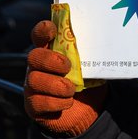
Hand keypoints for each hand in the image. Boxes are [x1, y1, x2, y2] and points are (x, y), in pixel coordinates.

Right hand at [24, 20, 106, 136]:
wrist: (87, 109)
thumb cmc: (86, 81)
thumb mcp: (90, 66)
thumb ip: (89, 55)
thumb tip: (104, 43)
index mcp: (50, 52)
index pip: (40, 36)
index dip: (42, 31)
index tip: (51, 29)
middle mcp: (37, 67)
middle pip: (34, 57)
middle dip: (51, 60)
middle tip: (68, 67)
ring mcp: (33, 86)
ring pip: (34, 80)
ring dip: (56, 85)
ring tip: (71, 89)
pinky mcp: (33, 106)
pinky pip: (38, 102)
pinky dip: (56, 102)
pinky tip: (68, 102)